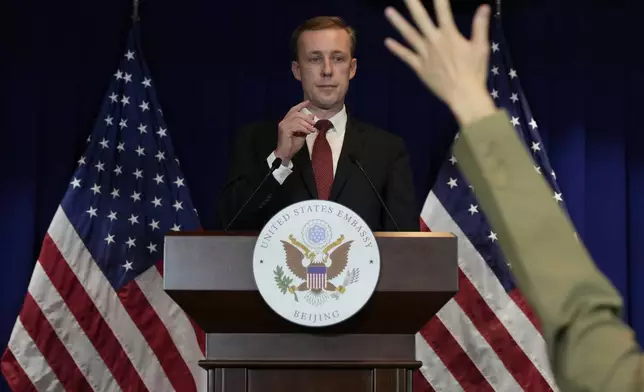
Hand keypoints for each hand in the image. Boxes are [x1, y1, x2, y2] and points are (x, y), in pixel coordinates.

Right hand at [275, 100, 316, 163]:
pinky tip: (308, 132)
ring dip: (307, 124)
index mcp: (287, 121)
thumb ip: (306, 125)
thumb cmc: (293, 145)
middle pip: (297, 114)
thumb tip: (312, 116)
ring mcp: (283, 125)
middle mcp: (284, 121)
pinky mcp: (284, 130)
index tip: (308, 102)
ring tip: (312, 130)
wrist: (286, 154)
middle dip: (307, 117)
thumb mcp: (302, 133)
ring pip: (297, 119)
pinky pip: (296, 126)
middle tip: (314, 123)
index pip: (293, 110)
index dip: (300, 105)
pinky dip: (304, 128)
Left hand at [384, 0, 496, 125]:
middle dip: (412, 3)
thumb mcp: (481, 47)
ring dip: (398, 22)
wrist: (463, 95)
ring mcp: (425, 55)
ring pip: (409, 35)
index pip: (443, 10)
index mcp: (449, 35)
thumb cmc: (475, 71)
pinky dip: (396, 49)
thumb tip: (485, 6)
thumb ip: (480, 25)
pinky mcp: (420, 68)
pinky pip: (406, 56)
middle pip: (420, 18)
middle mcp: (434, 42)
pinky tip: (387, 42)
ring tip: (387, 11)